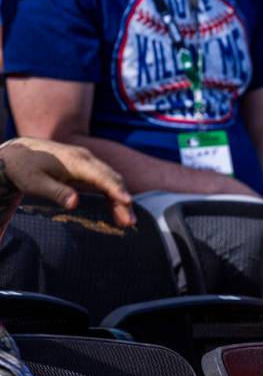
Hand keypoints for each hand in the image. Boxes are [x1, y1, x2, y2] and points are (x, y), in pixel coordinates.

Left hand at [0, 138, 134, 226]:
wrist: (19, 153)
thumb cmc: (25, 169)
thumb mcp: (34, 183)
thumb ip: (56, 192)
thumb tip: (75, 203)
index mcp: (75, 161)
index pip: (101, 176)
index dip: (115, 189)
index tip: (127, 202)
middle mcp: (86, 158)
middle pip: (112, 179)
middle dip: (123, 200)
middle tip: (130, 222)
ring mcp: (88, 161)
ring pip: (112, 180)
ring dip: (121, 199)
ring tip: (126, 221)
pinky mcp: (87, 167)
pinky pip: (105, 180)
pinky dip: (113, 195)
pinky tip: (116, 210)